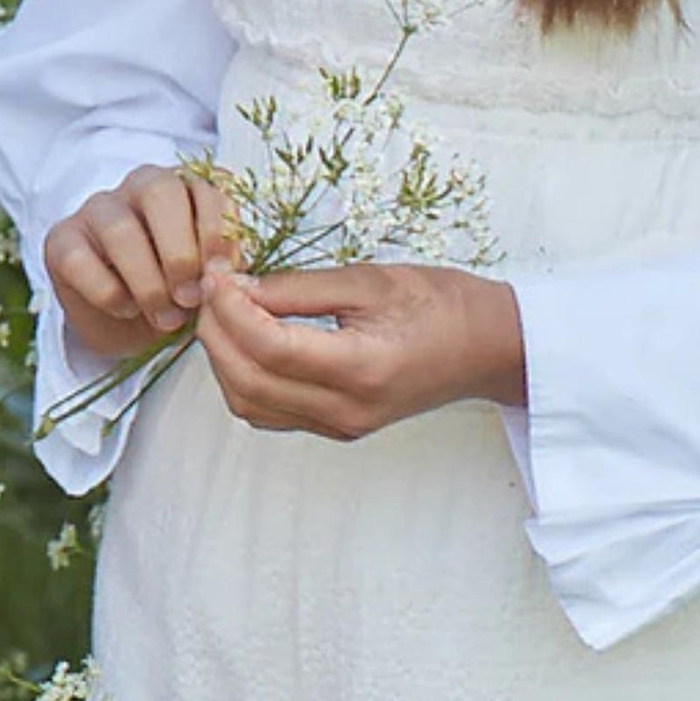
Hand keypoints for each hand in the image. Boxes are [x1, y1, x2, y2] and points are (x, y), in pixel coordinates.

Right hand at [44, 164, 240, 361]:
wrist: (128, 321)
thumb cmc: (176, 290)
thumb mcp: (209, 278)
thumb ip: (222, 268)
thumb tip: (229, 277)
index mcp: (187, 186)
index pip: (208, 184)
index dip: (219, 233)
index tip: (222, 279)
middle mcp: (141, 185)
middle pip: (161, 191)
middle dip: (181, 253)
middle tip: (190, 299)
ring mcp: (98, 208)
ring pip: (121, 228)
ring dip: (149, 282)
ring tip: (165, 317)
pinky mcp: (62, 239)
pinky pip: (82, 260)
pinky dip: (110, 294)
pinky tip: (127, 309)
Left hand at [193, 263, 526, 439]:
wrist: (486, 346)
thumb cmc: (438, 303)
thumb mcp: (368, 279)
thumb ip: (298, 287)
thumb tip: (238, 287)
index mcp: (362, 370)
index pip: (270, 349)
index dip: (231, 309)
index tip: (217, 272)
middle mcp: (346, 411)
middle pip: (249, 383)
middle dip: (217, 331)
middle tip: (213, 285)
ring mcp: (340, 426)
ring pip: (250, 405)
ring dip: (223, 357)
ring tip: (225, 307)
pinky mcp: (336, 428)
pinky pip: (268, 411)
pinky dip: (242, 376)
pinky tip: (245, 336)